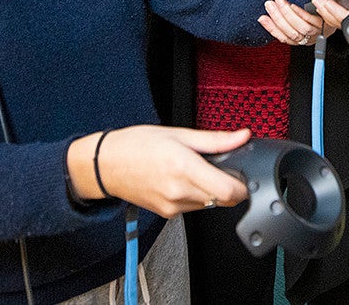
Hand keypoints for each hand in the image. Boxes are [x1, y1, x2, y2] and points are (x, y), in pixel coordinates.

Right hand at [66, 126, 252, 217]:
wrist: (105, 165)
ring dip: (212, 191)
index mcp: (184, 168)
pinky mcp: (167, 214)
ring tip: (194, 171)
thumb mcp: (178, 134)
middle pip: (224, 200)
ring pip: (210, 205)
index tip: (243, 174)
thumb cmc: (136, 145)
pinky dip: (196, 196)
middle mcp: (179, 192)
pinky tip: (182, 181)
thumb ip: (215, 140)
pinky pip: (194, 208)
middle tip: (219, 168)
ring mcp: (172, 206)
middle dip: (229, 185)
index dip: (243, 184)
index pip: (229, 191)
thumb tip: (242, 136)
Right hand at [259, 0, 324, 45]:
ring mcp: (321, 30)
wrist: (340, 1)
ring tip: (279, 1)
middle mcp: (312, 37)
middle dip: (278, 18)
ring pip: (301, 27)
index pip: (284, 38)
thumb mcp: (299, 16)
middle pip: (292, 33)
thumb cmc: (318, 7)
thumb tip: (266, 16)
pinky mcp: (329, 22)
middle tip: (270, 4)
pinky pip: (313, 20)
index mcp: (303, 39)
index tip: (262, 18)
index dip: (272, 29)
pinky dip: (301, 13)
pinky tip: (293, 4)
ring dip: (287, 13)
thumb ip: (287, 18)